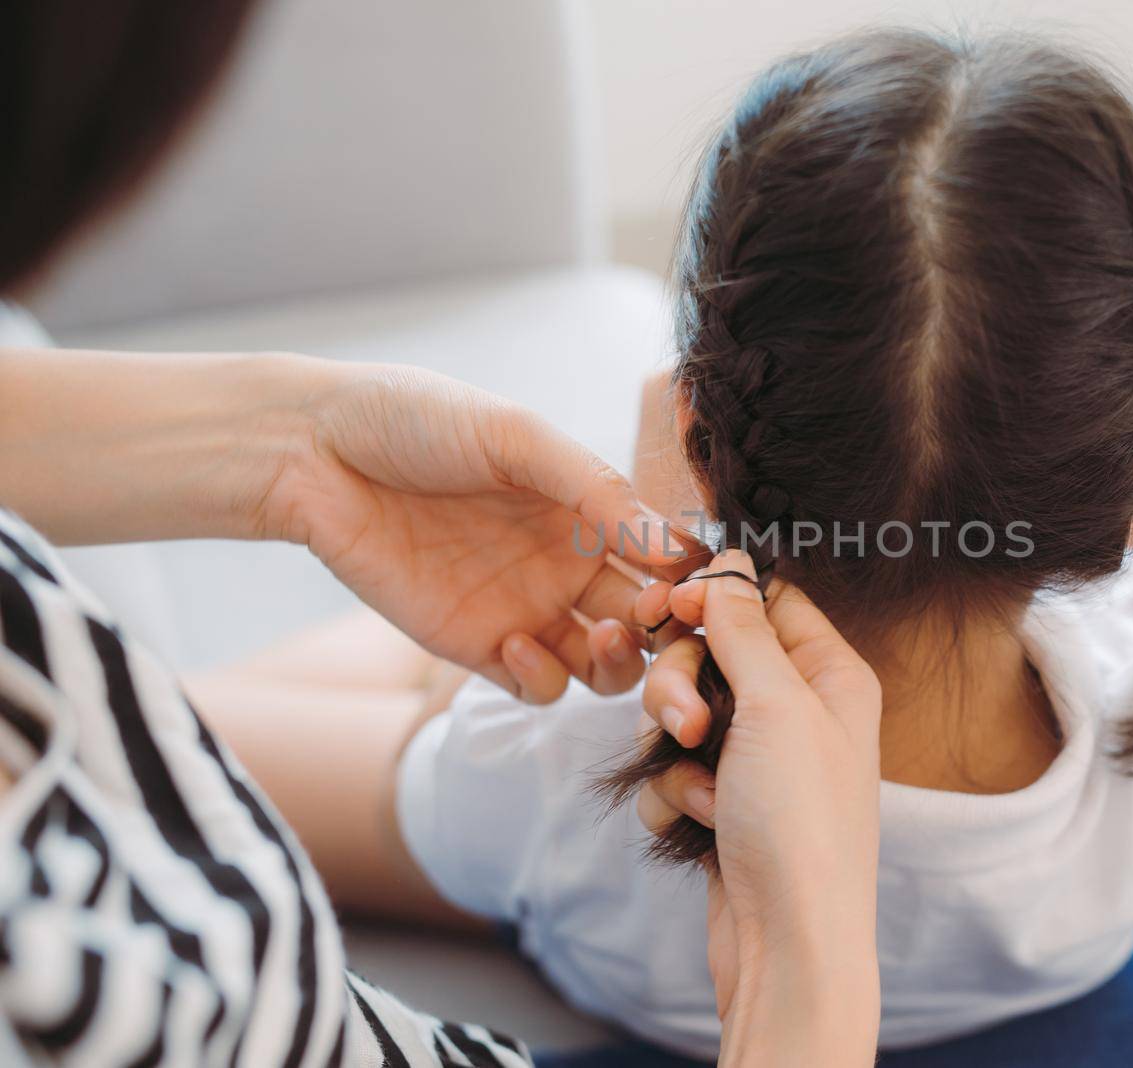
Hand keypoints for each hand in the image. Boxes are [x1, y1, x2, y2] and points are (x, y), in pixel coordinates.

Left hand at [263, 360, 697, 699]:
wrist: (313, 451)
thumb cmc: (416, 420)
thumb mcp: (516, 438)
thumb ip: (594, 490)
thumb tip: (675, 544)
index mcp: (587, 509)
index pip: (663, 557)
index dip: (689, 577)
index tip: (697, 581)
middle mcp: (566, 563)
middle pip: (647, 620)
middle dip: (668, 629)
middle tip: (661, 618)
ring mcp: (524, 607)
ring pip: (603, 665)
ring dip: (619, 663)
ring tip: (603, 634)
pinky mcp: (474, 646)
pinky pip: (536, 686)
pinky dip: (545, 676)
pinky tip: (521, 640)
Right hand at [635, 549, 881, 1065]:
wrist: (788, 944)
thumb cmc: (802, 825)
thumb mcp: (777, 706)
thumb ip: (745, 627)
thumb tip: (732, 559)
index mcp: (831, 674)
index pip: (765, 599)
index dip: (712, 598)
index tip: (667, 608)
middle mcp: (799, 711)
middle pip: (711, 654)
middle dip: (681, 687)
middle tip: (687, 725)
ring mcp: (761, 761)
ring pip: (681, 714)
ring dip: (672, 751)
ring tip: (701, 791)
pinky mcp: (725, 805)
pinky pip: (672, 771)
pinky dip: (673, 796)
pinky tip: (697, 828)